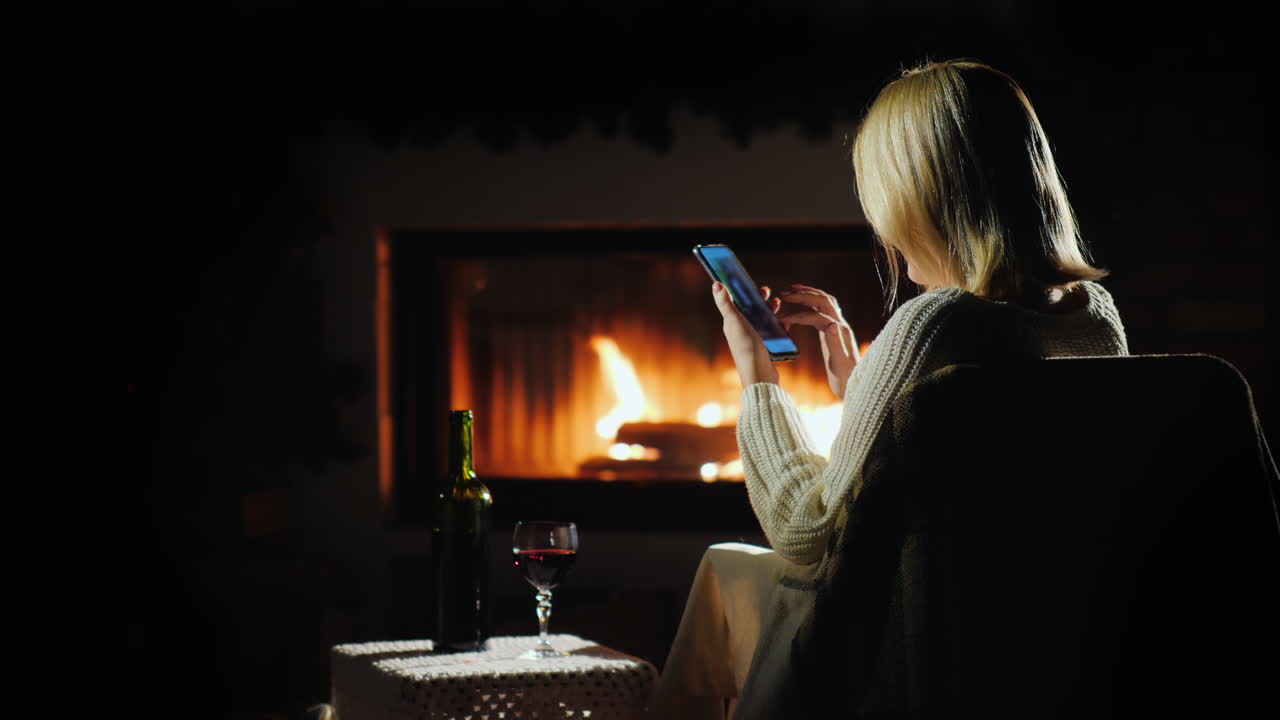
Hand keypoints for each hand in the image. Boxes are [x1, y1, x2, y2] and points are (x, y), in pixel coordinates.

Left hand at [711, 281, 780, 387]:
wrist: (759, 375)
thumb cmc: (746, 348)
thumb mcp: (735, 322)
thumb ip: (726, 304)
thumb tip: (716, 284)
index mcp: (731, 323)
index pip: (736, 302)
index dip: (744, 291)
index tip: (753, 283)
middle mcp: (740, 330)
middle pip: (750, 309)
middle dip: (759, 299)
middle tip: (769, 293)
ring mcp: (751, 338)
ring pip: (761, 318)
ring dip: (768, 309)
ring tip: (778, 304)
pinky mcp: (762, 345)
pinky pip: (769, 329)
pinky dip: (776, 323)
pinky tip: (783, 321)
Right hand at [776, 284, 859, 398]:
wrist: (857, 387)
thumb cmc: (847, 380)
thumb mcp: (840, 365)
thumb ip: (836, 344)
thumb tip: (832, 324)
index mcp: (840, 332)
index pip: (817, 316)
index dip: (799, 315)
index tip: (782, 320)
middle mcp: (841, 326)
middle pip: (822, 301)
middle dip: (803, 295)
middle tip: (785, 294)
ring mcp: (839, 327)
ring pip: (825, 302)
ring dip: (809, 294)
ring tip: (792, 290)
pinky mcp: (835, 331)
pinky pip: (823, 310)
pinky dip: (812, 302)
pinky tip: (802, 305)